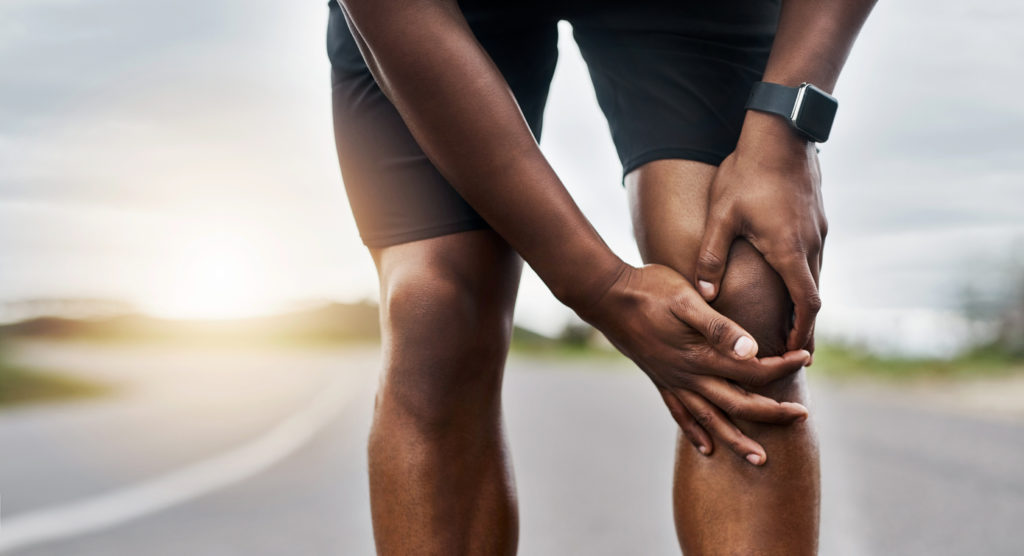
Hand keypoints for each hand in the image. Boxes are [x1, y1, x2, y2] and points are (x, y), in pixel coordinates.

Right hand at [577, 263, 810, 464]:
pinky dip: (695, 433)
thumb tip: (753, 350)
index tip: (806, 358)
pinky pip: (680, 414)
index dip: (782, 367)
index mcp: (701, 354)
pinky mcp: (659, 380)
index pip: (752, 370)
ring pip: (711, 420)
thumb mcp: (688, 300)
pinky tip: (707, 447)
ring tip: (760, 460)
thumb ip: (720, 327)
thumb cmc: (650, 289)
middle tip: (802, 418)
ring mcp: (673, 381)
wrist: (605, 295)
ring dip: (737, 441)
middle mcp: (689, 375)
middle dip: (773, 414)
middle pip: (738, 404)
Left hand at [695, 112, 826, 352]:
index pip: (805, 305)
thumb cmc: (746, 173)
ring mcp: (819, 230)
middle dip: (804, 325)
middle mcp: (811, 245)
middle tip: (793, 349)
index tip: (793, 352)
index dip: (801, 332)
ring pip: (816, 275)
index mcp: (789, 251)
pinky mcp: (818, 218)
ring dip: (805, 301)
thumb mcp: (720, 217)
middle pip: (814, 296)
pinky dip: (805, 277)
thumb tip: (704, 293)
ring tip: (790, 321)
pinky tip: (789, 278)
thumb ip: (711, 256)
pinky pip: (815, 257)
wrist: (780, 132)